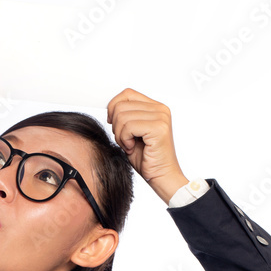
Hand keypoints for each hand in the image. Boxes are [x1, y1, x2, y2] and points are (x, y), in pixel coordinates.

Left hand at [106, 88, 187, 202]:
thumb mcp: (131, 132)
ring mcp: (161, 117)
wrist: (160, 177)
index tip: (113, 123)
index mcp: (155, 107)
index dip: (113, 107)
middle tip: (124, 140)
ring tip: (129, 145)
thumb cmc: (146, 158)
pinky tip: (132, 148)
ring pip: (122, 116)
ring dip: (120, 135)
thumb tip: (110, 107)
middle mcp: (160, 109)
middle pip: (121, 105)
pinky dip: (124, 140)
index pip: (127, 93)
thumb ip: (125, 116)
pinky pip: (128, 126)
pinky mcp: (158, 128)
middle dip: (116, 126)